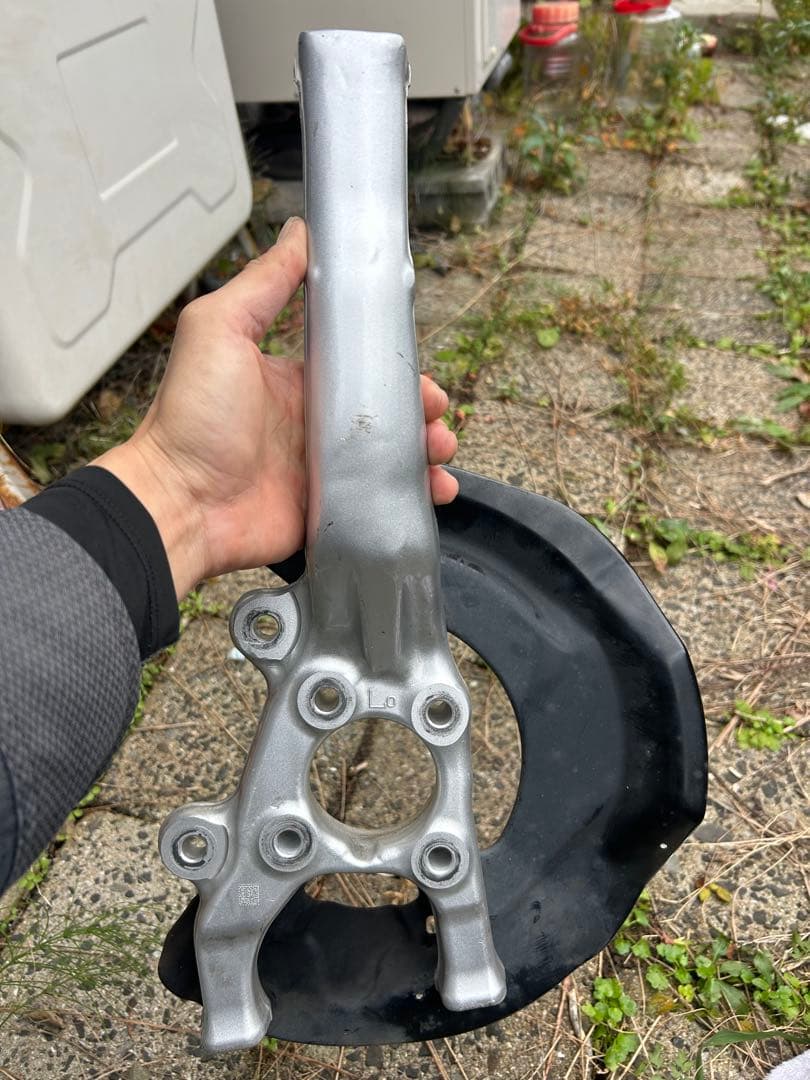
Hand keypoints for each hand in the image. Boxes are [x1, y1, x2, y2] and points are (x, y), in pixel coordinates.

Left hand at [96, 218, 458, 597]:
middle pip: (383, 411)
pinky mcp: (325, 508)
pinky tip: (433, 489)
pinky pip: (379, 500)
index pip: (358, 365)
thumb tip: (299, 234)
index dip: (393, 365)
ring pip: (390, 456)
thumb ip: (263, 282)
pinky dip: (413, 495)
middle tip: (435, 412)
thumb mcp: (219, 328)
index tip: (418, 367)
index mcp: (292, 380)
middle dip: (420, 410)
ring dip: (424, 450)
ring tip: (440, 449)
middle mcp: (310, 423)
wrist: (179, 503)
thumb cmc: (190, 418)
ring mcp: (320, 468)